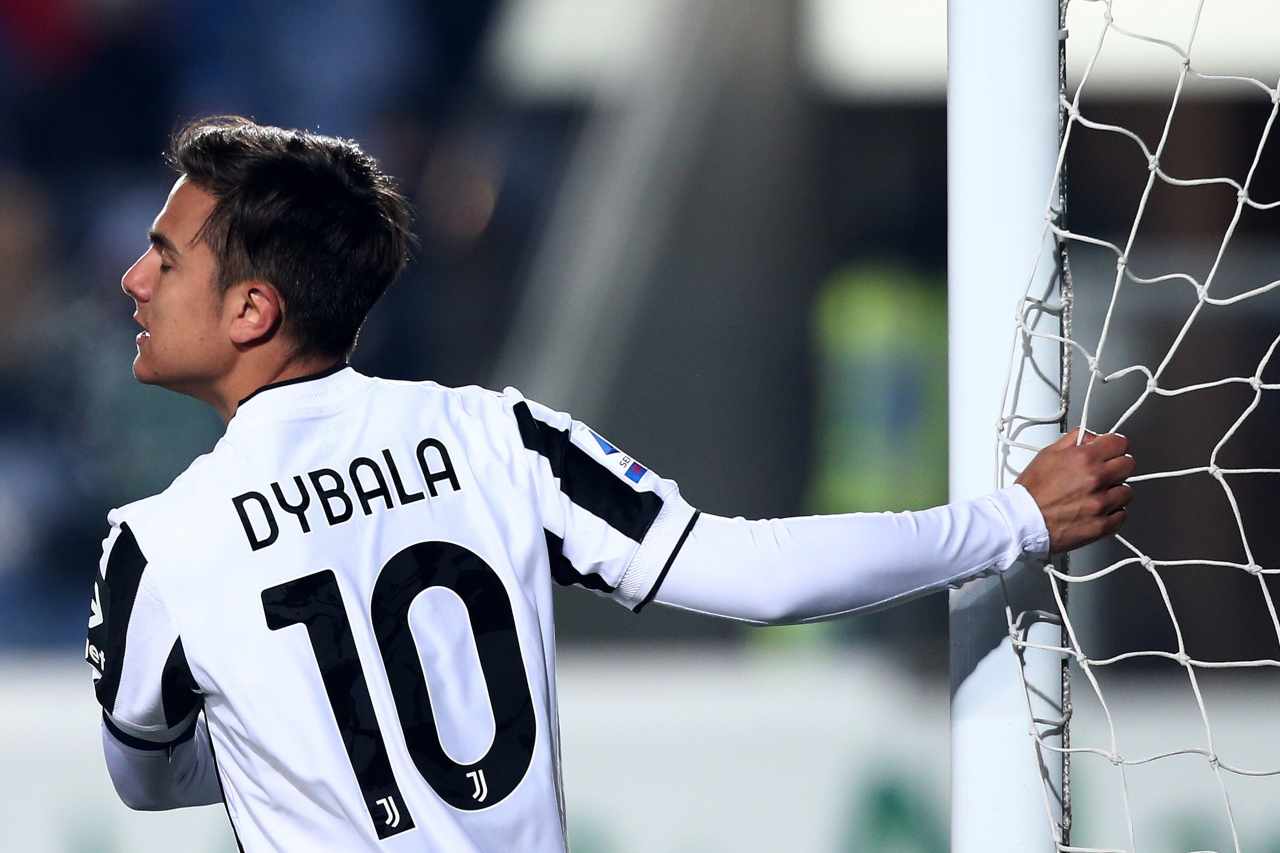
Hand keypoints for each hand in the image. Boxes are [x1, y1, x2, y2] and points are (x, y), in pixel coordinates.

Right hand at [1015, 428, 1133, 552]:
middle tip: (1104, 472)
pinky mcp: (1102, 525)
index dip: (1114, 445)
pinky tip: (1097, 509)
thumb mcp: (1047, 454)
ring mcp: (1101, 504)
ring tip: (1096, 494)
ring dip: (1114, 491)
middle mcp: (1096, 479)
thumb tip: (1091, 437)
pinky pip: (1122, 514)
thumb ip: (1073, 440)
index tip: (1111, 450)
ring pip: (1127, 491)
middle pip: (1128, 465)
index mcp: (1084, 459)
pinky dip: (1112, 512)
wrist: (1022, 521)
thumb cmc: (1030, 491)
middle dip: (1117, 466)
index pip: (1119, 443)